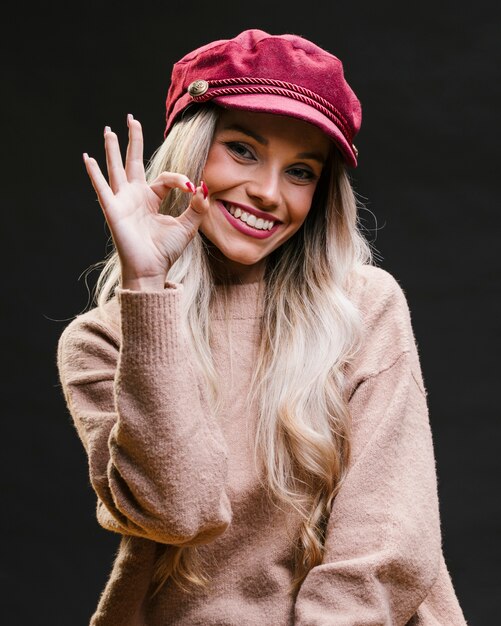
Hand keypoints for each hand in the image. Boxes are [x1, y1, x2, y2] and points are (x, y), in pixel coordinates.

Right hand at [83, 114, 209, 290]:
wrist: (151, 270)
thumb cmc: (166, 251)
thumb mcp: (188, 227)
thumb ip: (197, 207)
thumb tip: (203, 187)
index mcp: (152, 198)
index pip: (166, 178)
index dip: (179, 179)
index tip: (191, 187)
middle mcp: (136, 196)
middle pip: (133, 161)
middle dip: (133, 140)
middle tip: (131, 118)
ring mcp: (123, 201)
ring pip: (117, 168)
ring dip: (112, 149)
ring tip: (109, 129)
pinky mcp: (113, 209)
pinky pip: (102, 188)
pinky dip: (94, 173)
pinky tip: (88, 158)